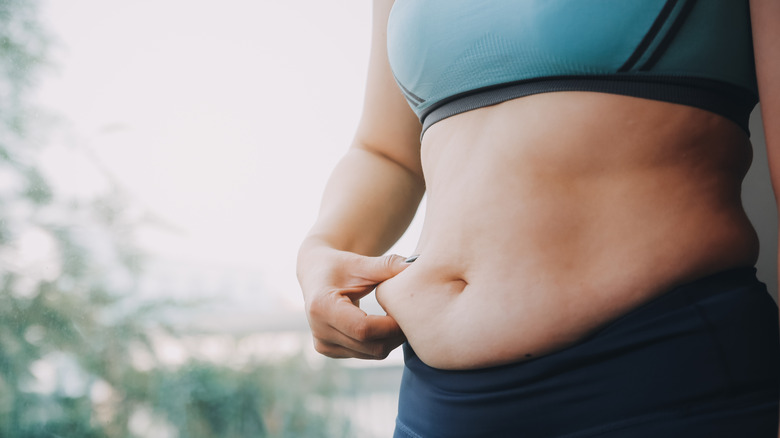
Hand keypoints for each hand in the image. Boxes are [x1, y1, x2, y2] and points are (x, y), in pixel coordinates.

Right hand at [297, 244, 409, 359]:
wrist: (316, 273)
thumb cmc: (341, 265)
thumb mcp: (362, 263)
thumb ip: (388, 266)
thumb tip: (416, 264)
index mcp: (322, 306)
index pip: (364, 329)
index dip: (391, 325)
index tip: (409, 312)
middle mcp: (319, 331)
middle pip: (371, 346)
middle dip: (396, 334)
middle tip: (411, 316)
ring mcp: (323, 345)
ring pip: (372, 353)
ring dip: (392, 340)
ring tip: (399, 317)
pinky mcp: (329, 351)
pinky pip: (367, 354)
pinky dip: (382, 342)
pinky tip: (386, 324)